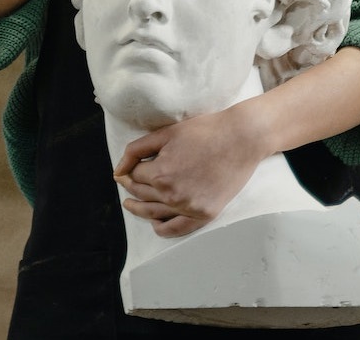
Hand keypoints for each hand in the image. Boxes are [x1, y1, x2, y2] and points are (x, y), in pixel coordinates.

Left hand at [113, 101, 270, 237]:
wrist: (241, 138)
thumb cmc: (204, 131)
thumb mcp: (166, 134)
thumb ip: (136, 150)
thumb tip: (118, 171)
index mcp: (160, 173)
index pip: (135, 177)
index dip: (129, 172)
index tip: (128, 170)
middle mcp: (172, 194)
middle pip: (142, 194)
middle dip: (131, 188)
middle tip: (126, 183)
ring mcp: (189, 207)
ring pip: (154, 214)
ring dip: (139, 210)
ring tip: (130, 205)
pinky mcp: (205, 214)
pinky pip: (177, 229)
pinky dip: (162, 229)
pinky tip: (154, 224)